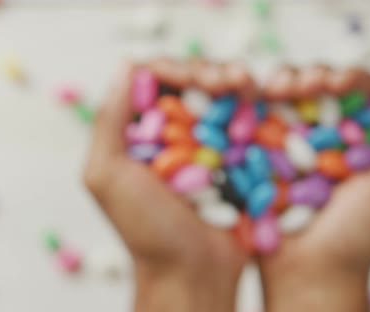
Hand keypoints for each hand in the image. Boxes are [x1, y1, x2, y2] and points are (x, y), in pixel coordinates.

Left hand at [83, 58, 255, 311]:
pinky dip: (255, 106)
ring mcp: (206, 146)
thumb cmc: (145, 230)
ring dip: (236, 82)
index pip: (154, 81)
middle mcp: (172, 135)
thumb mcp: (107, 175)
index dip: (173, 69)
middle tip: (229, 80)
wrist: (193, 272)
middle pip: (191, 84)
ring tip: (246, 85)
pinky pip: (248, 121)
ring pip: (222, 97)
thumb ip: (108, 121)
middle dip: (209, 72)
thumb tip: (126, 64)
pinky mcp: (236, 158)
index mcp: (138, 134)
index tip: (193, 77)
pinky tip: (262, 101)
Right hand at [259, 66, 369, 311]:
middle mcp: (320, 137)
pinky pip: (250, 123)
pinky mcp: (255, 157)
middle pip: (311, 87)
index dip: (344, 76)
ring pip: (278, 99)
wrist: (311, 271)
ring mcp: (284, 146)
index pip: (351, 90)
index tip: (335, 83)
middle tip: (304, 86)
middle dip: (307, 76)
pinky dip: (248, 105)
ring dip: (277, 84)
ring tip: (274, 92)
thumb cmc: (362, 231)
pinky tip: (249, 99)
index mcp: (356, 138)